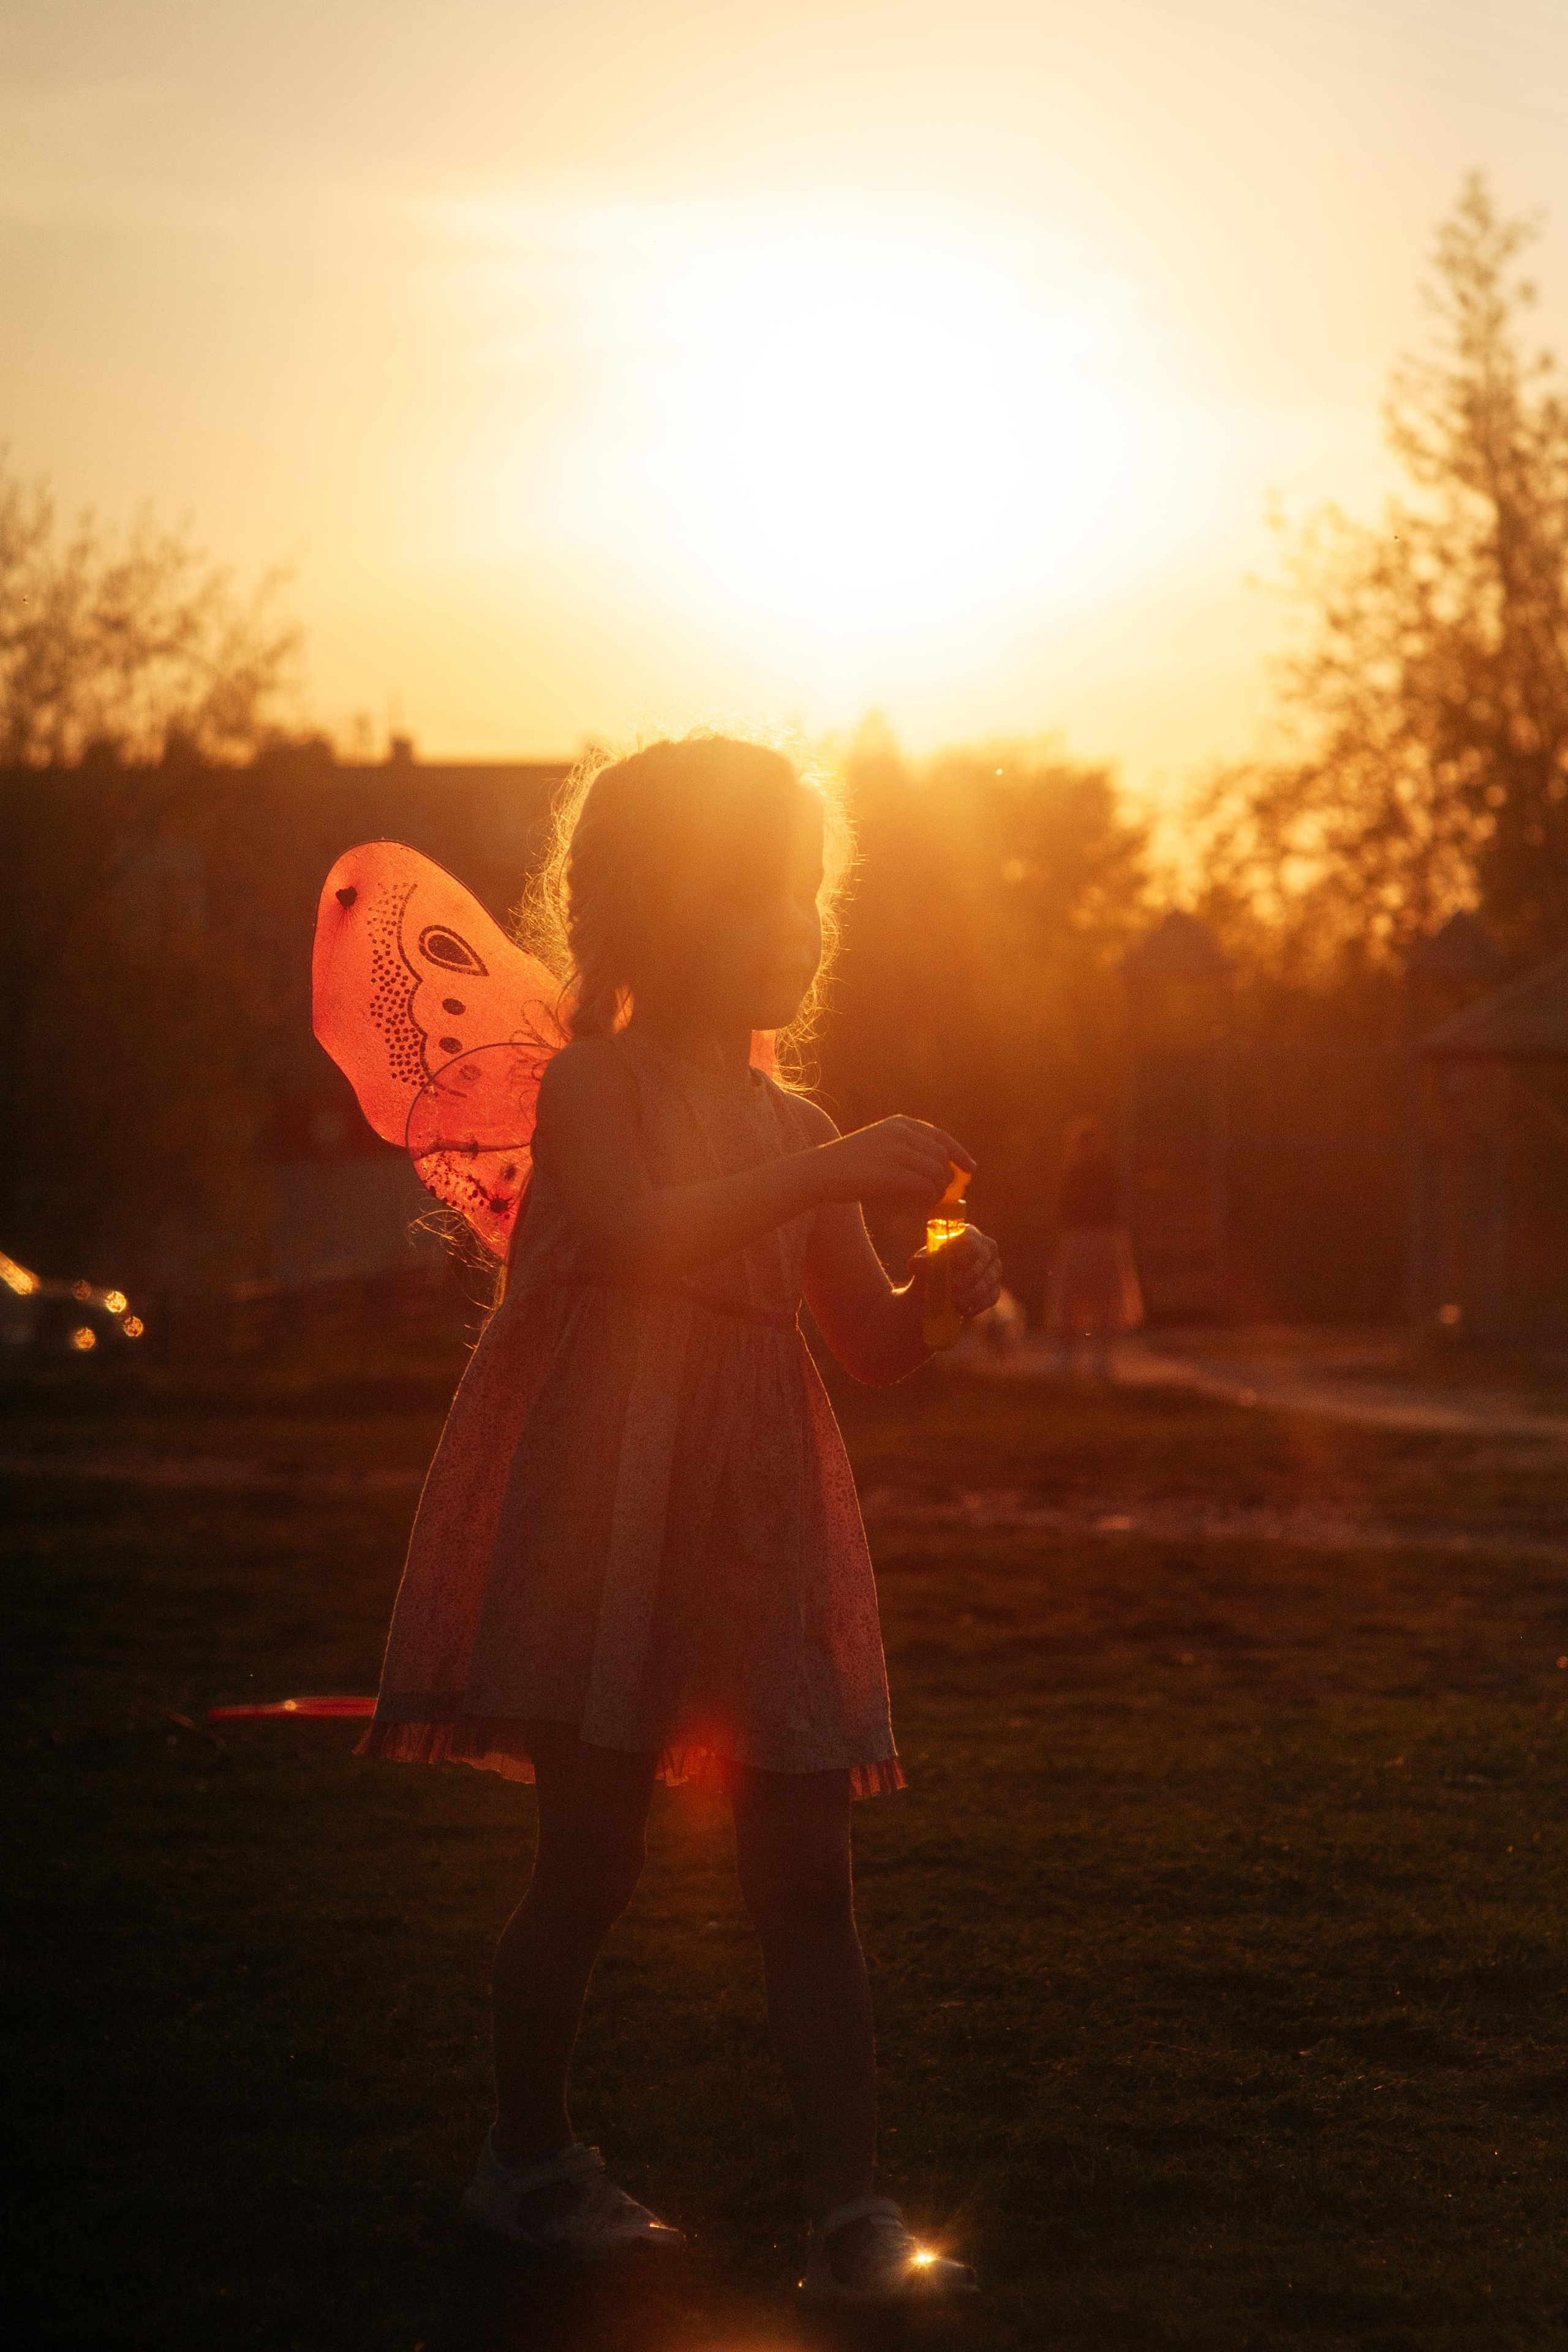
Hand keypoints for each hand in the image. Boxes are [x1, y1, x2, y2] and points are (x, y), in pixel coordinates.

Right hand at [815, 1117, 974, 1211]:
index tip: (971, 1169)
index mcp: (900, 1124)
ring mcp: (895, 1151)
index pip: (941, 1138)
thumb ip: (907, 1151)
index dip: (959, 1154)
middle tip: (941, 1197)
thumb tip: (939, 1171)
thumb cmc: (848, 1165)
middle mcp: (900, 1133)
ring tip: (929, 1204)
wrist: (819, 1172)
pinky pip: (924, 1187)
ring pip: (936, 1173)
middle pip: (941, 1157)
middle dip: (947, 1179)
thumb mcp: (879, 1145)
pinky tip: (920, 1208)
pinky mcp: (890, 1173)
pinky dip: (928, 1200)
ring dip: (937, 1192)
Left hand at [909, 1224, 1002, 1320]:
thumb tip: (913, 1264)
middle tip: (954, 1288)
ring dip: (972, 1293)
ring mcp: (993, 1270)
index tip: (958, 1264)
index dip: (966, 1251)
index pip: (971, 1239)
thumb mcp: (922, 1266)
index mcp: (968, 1236)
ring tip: (956, 1303)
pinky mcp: (994, 1289)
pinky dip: (978, 1305)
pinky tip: (965, 1311)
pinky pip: (991, 1297)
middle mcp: (985, 1249)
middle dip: (969, 1275)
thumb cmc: (929, 1271)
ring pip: (988, 1280)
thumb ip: (921, 1263)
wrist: (932, 1295)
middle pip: (983, 1259)